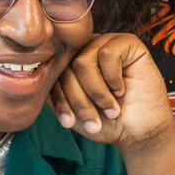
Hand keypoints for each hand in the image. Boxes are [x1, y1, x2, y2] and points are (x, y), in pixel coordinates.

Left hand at [50, 33, 174, 150]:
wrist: (138, 132)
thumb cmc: (107, 121)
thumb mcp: (73, 110)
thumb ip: (55, 93)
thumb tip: (35, 80)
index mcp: (71, 62)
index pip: (53, 74)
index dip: (59, 99)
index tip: (68, 122)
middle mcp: (87, 49)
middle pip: (68, 68)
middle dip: (80, 101)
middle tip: (95, 122)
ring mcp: (106, 43)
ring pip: (83, 62)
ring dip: (97, 92)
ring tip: (111, 108)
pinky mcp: (128, 43)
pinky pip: (108, 54)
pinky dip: (113, 78)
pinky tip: (121, 89)